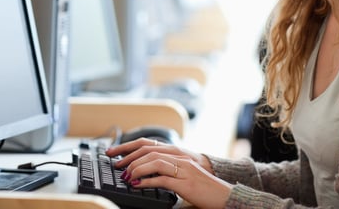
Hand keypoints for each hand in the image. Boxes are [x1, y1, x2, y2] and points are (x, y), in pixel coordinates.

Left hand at [106, 138, 232, 208]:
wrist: (223, 194)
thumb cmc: (203, 186)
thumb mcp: (183, 173)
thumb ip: (167, 169)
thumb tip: (145, 173)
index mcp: (177, 153)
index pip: (148, 144)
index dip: (129, 146)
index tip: (114, 151)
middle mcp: (179, 157)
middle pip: (148, 151)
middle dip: (128, 157)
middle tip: (116, 164)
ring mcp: (183, 169)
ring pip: (154, 162)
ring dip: (136, 168)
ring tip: (126, 176)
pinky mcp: (184, 183)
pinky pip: (161, 179)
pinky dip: (146, 181)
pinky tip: (137, 185)